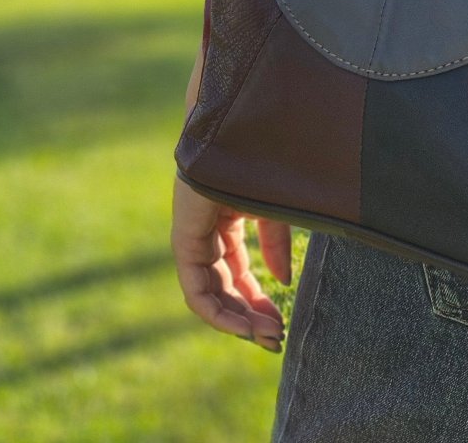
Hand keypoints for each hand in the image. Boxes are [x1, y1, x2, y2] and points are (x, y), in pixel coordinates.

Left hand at [171, 176, 291, 351]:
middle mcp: (207, 233)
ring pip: (210, 293)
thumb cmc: (259, 159)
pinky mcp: (185, 239)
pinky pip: (196, 289)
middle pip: (225, 288)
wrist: (240, 129)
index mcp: (227, 221)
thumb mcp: (273, 208)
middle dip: (250, 316)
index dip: (258, 301)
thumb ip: (275, 244)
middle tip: (275, 338)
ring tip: (266, 335)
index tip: (281, 324)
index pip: (237, 273)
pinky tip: (243, 326)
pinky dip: (217, 312)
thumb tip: (282, 281)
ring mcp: (193, 237)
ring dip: (237, 320)